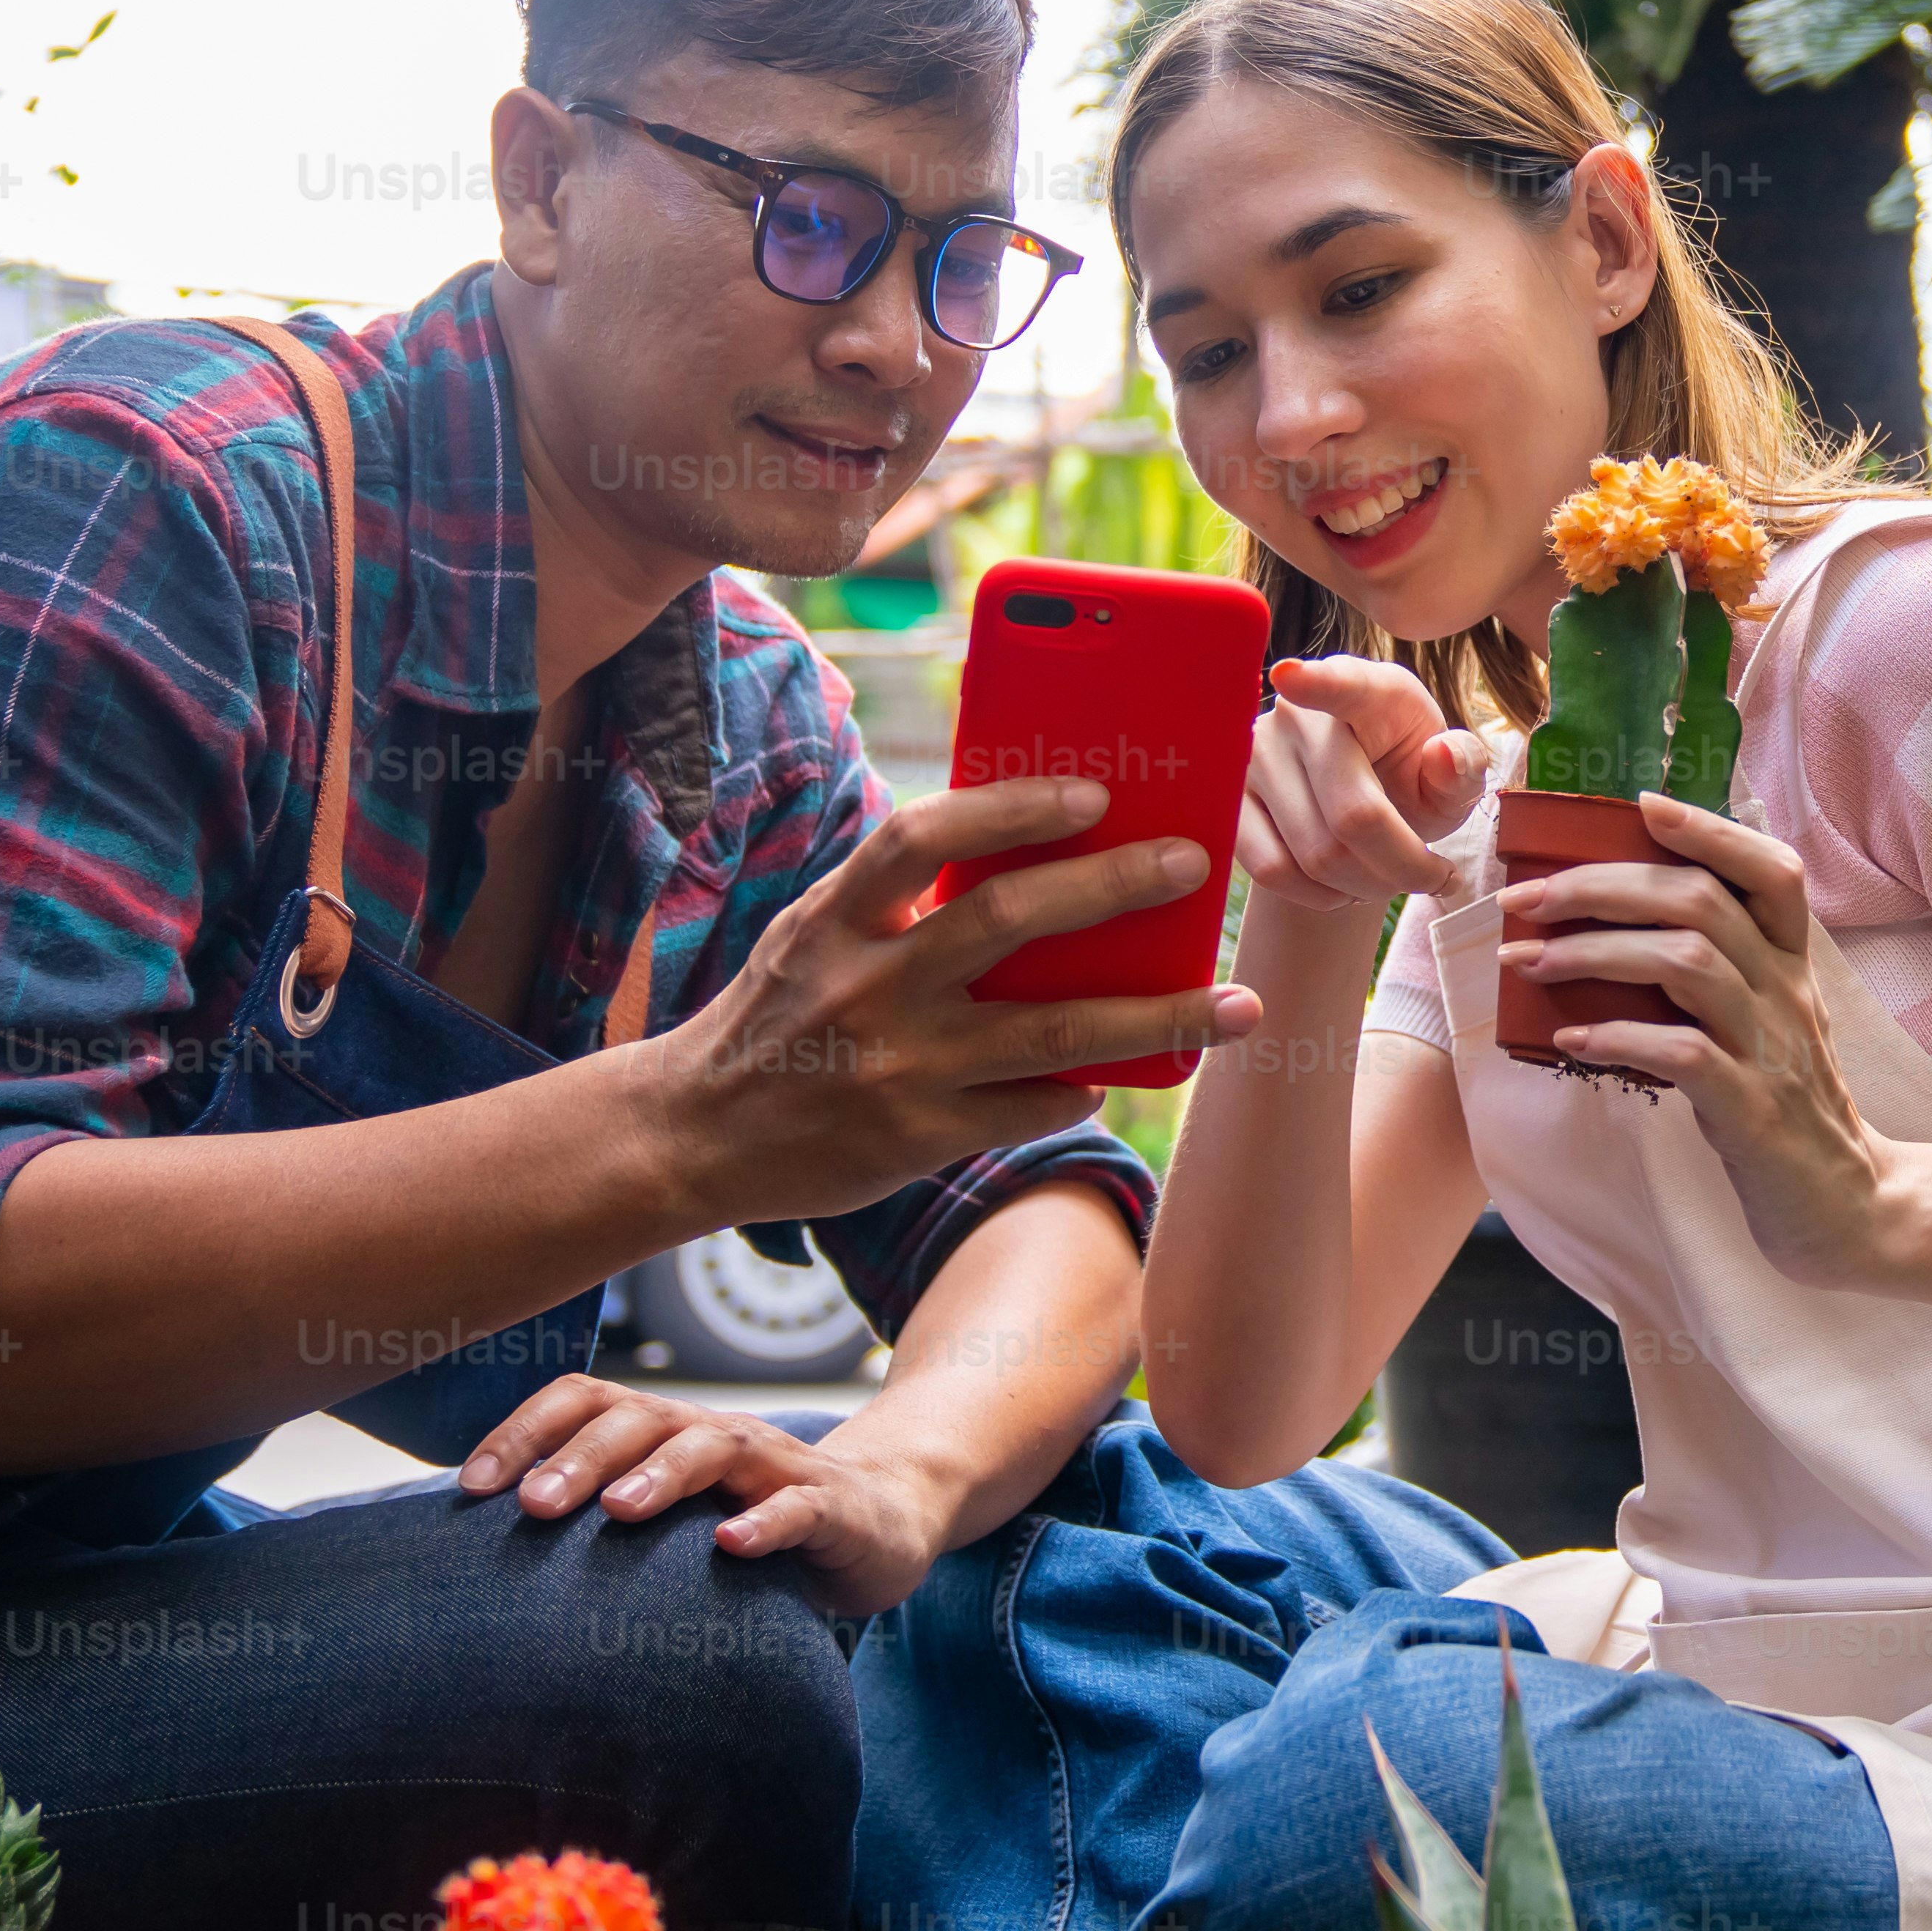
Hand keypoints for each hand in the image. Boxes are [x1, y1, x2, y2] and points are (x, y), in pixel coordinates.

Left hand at [461, 1377, 971, 1620]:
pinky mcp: (833, 1507)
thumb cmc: (752, 1520)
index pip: (586, 1403)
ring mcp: (778, 1465)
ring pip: (713, 1448)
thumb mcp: (671, 1518)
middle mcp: (715, 1436)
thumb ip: (600, 1518)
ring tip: (618, 1511)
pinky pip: (799, 1506)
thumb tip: (478, 1558)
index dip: (525, 1433)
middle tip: (531, 1505)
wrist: (881, 1519)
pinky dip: (765, 1522)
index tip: (473, 1489)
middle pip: (641, 1420)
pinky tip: (732, 1547)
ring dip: (661, 1475)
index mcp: (666, 1432)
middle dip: (580, 1458)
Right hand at [655, 778, 1260, 1221]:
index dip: (1010, 808)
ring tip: (1238, 1005)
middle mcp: (868, 986)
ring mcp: (898, 1067)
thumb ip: (897, 895)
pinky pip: (1029, 1108)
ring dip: (1159, 1017)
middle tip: (1193, 862)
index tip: (1091, 792)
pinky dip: (1086, 1087)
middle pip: (1006, 921)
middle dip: (1112, 887)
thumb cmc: (778, 1014)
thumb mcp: (815, 934)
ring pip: (1052, 1033)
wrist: (693, 1133)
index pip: (924, 838)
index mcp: (837, 918)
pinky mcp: (918, 1138)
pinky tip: (1130, 1072)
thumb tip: (1024, 842)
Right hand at [1243, 655, 1506, 916]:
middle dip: (1403, 868)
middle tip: (1430, 878)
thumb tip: (1444, 755)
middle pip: (1353, 815)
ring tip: (1385, 877)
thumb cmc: (1409, 784)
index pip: (1343, 687)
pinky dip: (1319, 896)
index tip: (1292, 677)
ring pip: (1315, 854)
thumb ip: (1463, 768)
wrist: (1357, 814)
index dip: (1317, 683)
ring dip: (1365, 887)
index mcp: (1370, 693)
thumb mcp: (1449, 779)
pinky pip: (1273, 869)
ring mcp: (1255, 757)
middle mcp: (1300, 716)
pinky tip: (1342, 887)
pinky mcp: (1229, 800)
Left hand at [1496, 790, 1896, 1283]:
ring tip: (1530, 963)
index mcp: (1791, 965)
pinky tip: (1572, 1038)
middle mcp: (1786, 994)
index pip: (1770, 870)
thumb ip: (1713, 974)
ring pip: (1690, 963)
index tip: (1640, 804)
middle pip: (1702, 901)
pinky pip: (1685, 1054)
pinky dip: (1620, 1036)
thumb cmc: (1783, 1107)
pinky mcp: (1753, 1113)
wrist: (1848, 1209)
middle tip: (1526, 900)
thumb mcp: (1761, 1024)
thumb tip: (1613, 930)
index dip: (1710, 830)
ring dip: (1597, 953)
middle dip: (1604, 886)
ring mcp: (1772, 1051)